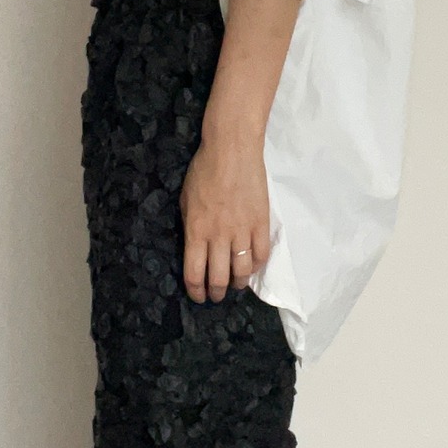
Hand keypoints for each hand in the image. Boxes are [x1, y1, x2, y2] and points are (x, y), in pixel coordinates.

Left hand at [179, 133, 271, 301]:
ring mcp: (242, 230)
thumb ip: (190, 227)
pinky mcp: (261, 223)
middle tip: (216, 295)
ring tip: (236, 285)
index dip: (196, 291)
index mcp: (196, 231)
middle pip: (218, 278)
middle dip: (216, 292)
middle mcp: (218, 236)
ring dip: (238, 283)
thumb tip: (194, 249)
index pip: (194, 274)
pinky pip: (261, 254)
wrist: (232, 150)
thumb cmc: (203, 171)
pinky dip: (257, 266)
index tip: (198, 296)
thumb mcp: (185, 200)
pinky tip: (252, 267)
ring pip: (242, 271)